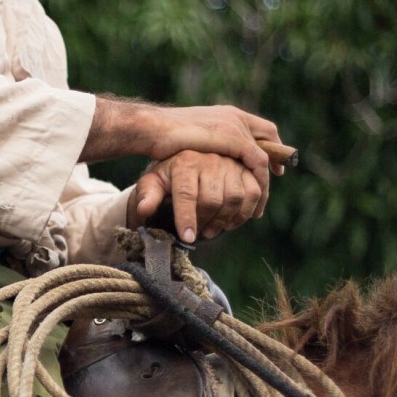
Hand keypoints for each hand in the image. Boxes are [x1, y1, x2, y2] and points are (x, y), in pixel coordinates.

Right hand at [82, 98, 283, 195]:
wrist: (153, 129)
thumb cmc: (161, 137)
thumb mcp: (189, 141)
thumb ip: (204, 147)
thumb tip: (208, 162)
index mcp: (225, 114)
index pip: (258, 126)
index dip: (268, 142)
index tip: (270, 162)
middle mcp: (234, 117)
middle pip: (267, 135)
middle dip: (275, 158)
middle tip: (277, 176)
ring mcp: (236, 126)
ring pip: (264, 156)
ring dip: (265, 181)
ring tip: (259, 203)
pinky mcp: (235, 138)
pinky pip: (258, 163)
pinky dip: (260, 182)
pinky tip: (254, 200)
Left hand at [125, 151, 263, 244]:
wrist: (188, 162)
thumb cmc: (168, 177)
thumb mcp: (152, 183)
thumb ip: (147, 195)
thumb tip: (143, 210)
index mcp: (184, 161)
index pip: (187, 193)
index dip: (187, 218)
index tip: (187, 238)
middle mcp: (209, 158)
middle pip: (213, 199)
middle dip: (205, 222)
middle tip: (199, 233)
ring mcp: (230, 162)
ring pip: (235, 197)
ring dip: (226, 220)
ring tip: (213, 229)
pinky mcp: (246, 168)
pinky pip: (254, 192)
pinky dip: (246, 212)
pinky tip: (233, 221)